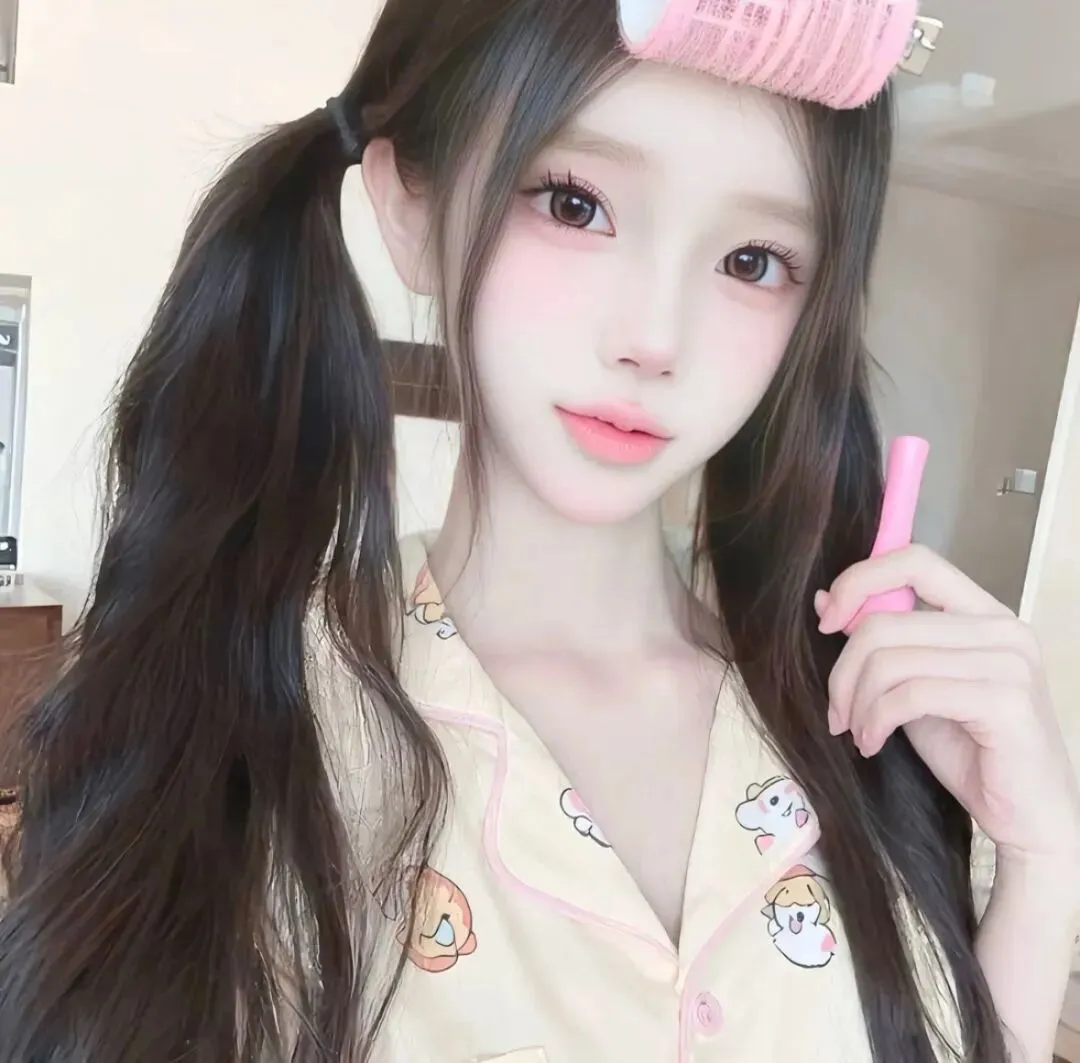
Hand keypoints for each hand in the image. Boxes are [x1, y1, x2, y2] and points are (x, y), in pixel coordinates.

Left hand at [817, 544, 1079, 871]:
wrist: (1029, 816)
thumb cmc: (971, 750)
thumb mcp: (914, 685)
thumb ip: (882, 643)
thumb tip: (825, 601)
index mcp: (984, 612)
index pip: (914, 561)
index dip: (860, 581)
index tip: (827, 621)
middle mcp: (1002, 627)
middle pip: (885, 621)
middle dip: (843, 671)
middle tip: (837, 712)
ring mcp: (1008, 661)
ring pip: (890, 659)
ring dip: (856, 702)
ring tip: (856, 732)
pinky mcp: (1005, 700)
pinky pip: (910, 694)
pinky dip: (876, 720)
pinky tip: (872, 744)